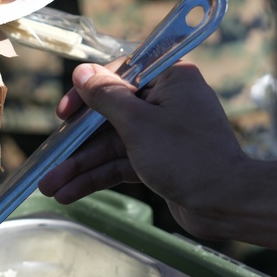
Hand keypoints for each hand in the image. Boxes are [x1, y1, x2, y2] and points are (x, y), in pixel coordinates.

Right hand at [39, 61, 276, 261]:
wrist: (228, 205)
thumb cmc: (187, 156)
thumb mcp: (138, 123)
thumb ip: (106, 96)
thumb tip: (81, 72)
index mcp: (168, 78)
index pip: (118, 74)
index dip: (86, 94)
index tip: (64, 113)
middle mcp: (165, 100)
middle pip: (109, 114)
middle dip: (76, 142)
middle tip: (48, 159)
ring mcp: (162, 132)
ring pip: (111, 144)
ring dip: (81, 165)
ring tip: (49, 187)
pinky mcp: (160, 160)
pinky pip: (122, 163)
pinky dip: (98, 176)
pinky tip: (70, 192)